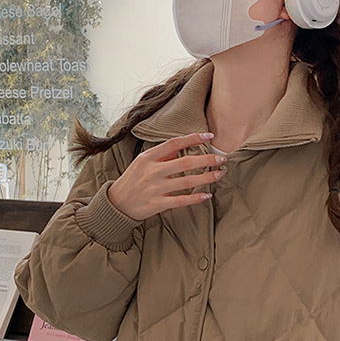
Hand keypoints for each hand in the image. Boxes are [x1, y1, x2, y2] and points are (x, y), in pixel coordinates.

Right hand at [107, 132, 225, 220]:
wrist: (117, 203)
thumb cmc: (133, 179)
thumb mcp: (142, 162)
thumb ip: (161, 154)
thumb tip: (182, 145)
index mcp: (149, 157)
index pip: (174, 143)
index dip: (193, 139)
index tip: (209, 136)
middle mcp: (153, 171)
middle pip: (185, 163)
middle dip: (207, 160)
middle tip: (222, 158)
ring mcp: (156, 188)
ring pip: (187, 182)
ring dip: (206, 178)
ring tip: (219, 174)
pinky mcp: (158, 204)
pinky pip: (181, 200)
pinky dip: (195, 198)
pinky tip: (207, 195)